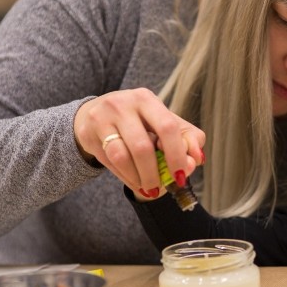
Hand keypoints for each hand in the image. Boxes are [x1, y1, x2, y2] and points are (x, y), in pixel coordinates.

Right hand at [73, 88, 204, 193]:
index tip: (181, 175)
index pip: (167, 127)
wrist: (95, 115)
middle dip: (154, 173)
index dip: (177, 154)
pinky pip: (109, 162)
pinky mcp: (89, 134)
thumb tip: (197, 159)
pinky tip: (135, 182)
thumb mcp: (163, 122)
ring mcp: (103, 119)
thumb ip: (186, 139)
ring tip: (147, 186)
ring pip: (122, 157)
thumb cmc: (138, 121)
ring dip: (138, 178)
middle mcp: (123, 104)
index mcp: (147, 99)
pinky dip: (126, 177)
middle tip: (160, 187)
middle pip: (142, 146)